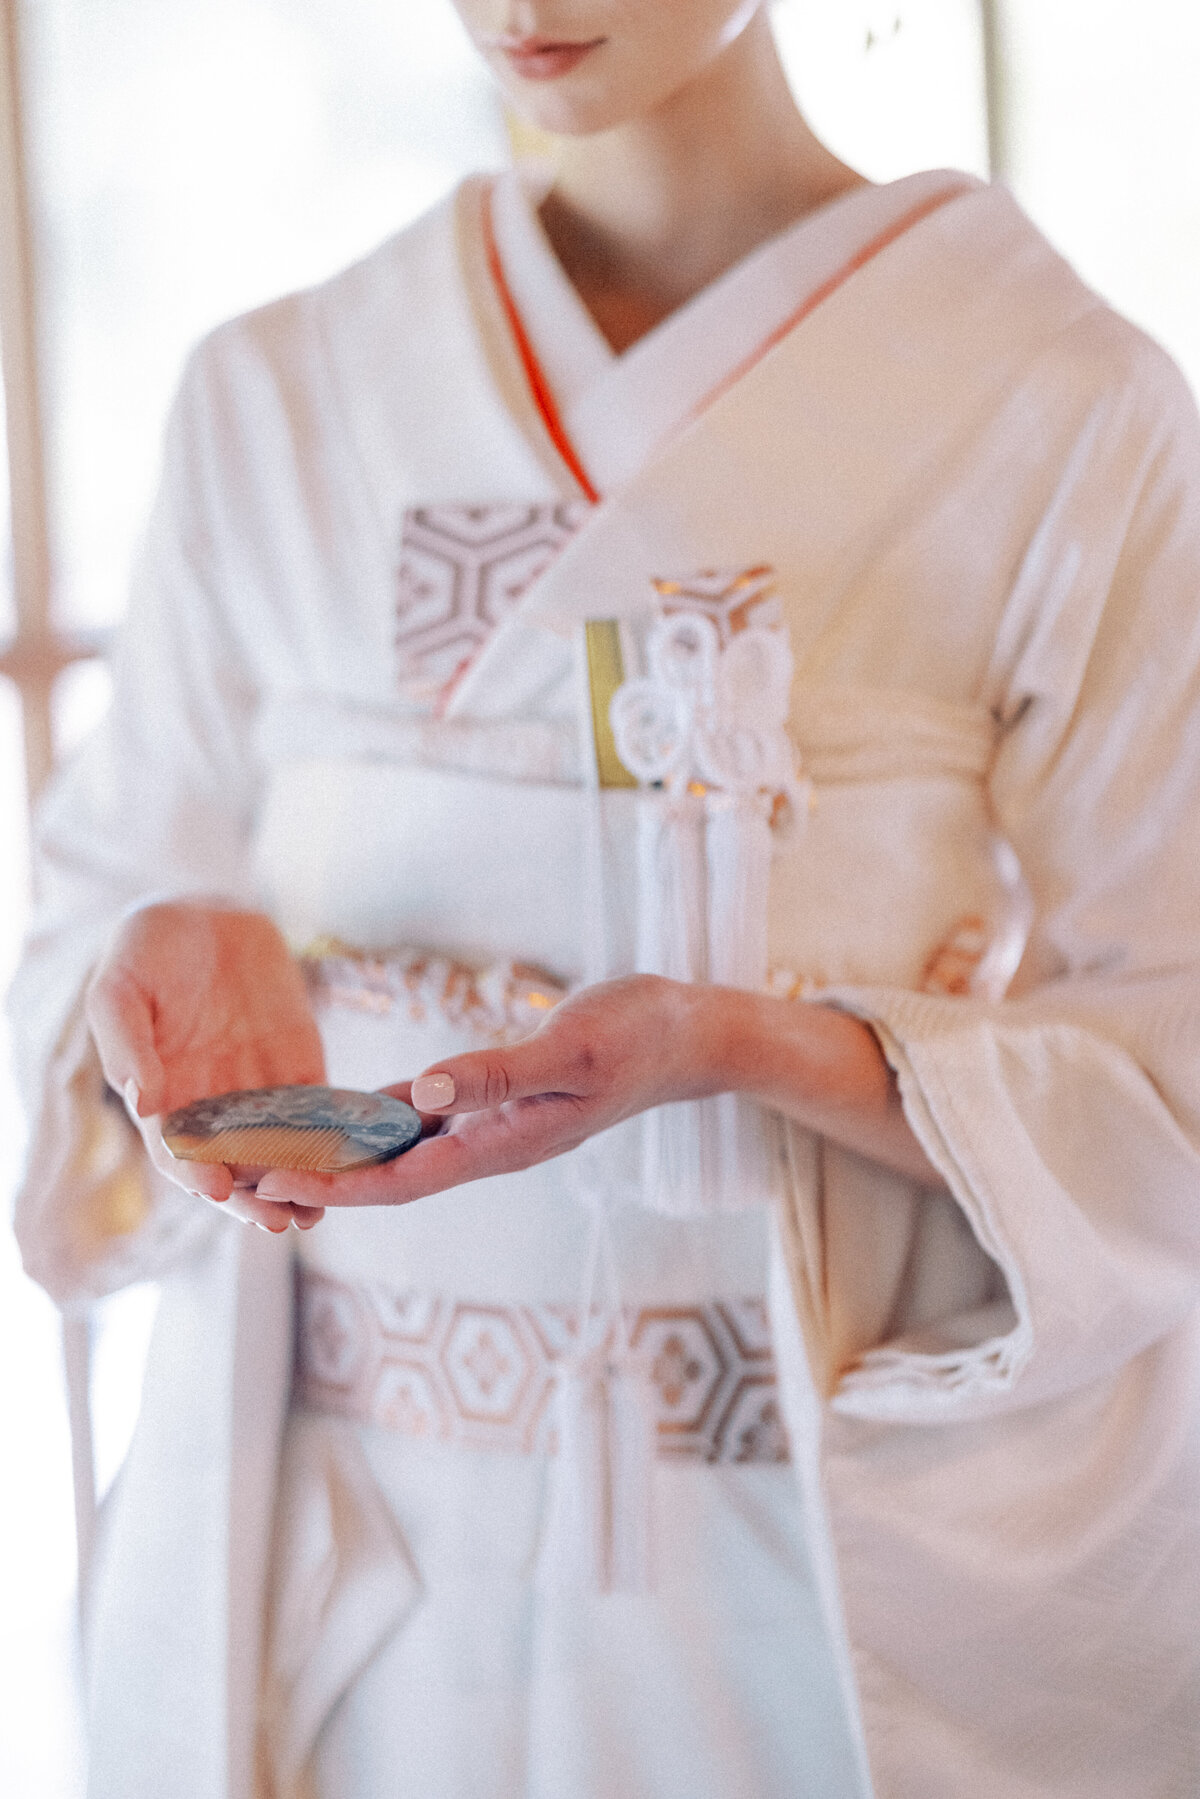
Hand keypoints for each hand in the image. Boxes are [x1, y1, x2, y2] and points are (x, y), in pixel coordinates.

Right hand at [86, 900, 326, 1230]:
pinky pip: (321, 1110)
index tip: (216, 1187)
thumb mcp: (119, 989)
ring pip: (281, 1153)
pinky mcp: (301, 1068)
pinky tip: (354, 1159)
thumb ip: (125, 1044)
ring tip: (317, 1212)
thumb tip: (141, 1100)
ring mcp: (260, 1091)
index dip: (194, 1174)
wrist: (205, 913)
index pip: (178, 1154)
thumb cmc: (148, 952)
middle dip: (254, 1198)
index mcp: (163, 1100)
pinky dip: (336, 1138)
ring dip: (297, 1183)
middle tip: (279, 1221)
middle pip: (234, 1168)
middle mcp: (213, 1107)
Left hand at [255, 972, 939, 1210]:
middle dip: (319, 1183)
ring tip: (271, 1157)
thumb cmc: (640, 1038)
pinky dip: (375, 1123)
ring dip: (339, 1159)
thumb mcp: (573, 1048)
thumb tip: (423, 1094)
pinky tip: (338, 1116)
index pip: (404, 1179)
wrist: (689, 1037)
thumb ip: (499, 1074)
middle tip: (243, 1183)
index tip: (273, 1187)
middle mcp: (490, 1144)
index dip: (336, 1186)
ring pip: (401, 1153)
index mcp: (504, 1143)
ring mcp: (494, 1127)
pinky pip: (424, 1121)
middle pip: (388, 1178)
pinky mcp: (496, 1101)